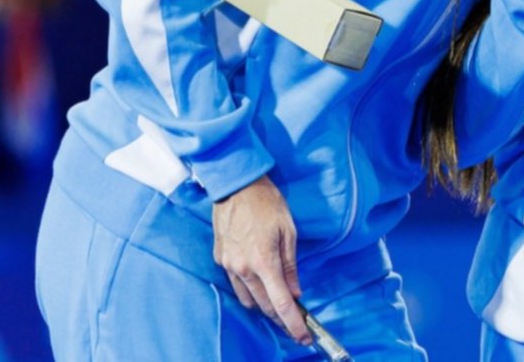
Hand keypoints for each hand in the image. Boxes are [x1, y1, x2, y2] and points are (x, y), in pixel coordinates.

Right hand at [211, 175, 310, 344]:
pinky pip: (236, 283)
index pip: (281, 303)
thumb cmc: (267, 204)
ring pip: (248, 299)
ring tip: (279, 302)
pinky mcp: (220, 259)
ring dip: (264, 304)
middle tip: (296, 324)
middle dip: (281, 318)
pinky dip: (250, 289)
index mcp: (264, 262)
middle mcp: (243, 269)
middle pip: (263, 306)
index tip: (303, 337)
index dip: (293, 324)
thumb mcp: (289, 232)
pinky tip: (260, 283)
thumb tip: (295, 291)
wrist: (235, 186)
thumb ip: (291, 265)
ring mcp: (228, 265)